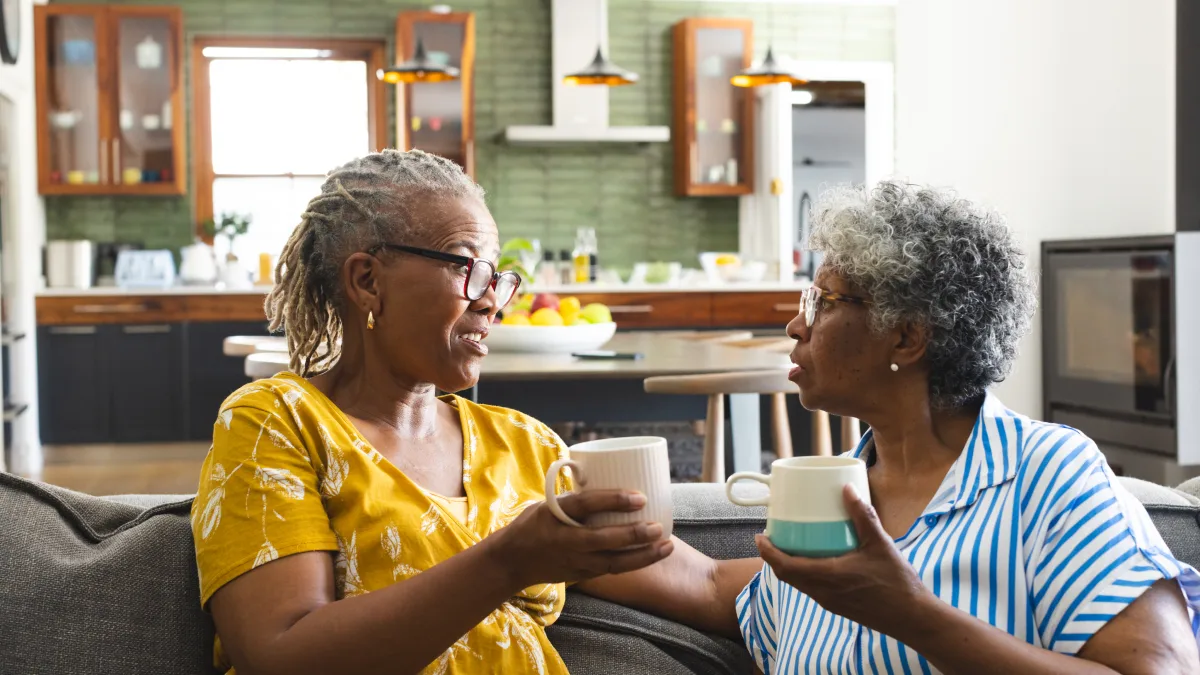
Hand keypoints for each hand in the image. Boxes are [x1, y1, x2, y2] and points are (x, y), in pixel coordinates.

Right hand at [487, 490, 674, 588]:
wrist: (511, 561)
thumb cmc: (533, 524)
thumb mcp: (547, 504)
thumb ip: (575, 497)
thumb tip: (609, 473)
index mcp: (554, 515)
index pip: (585, 505)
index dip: (613, 499)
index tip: (640, 495)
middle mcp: (565, 541)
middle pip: (605, 540)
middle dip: (635, 534)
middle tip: (660, 526)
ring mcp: (574, 561)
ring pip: (614, 562)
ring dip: (643, 556)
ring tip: (667, 545)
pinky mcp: (581, 575)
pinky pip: (612, 570)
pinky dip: (634, 564)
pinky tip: (653, 556)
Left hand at [755, 484, 932, 637]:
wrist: (912, 617)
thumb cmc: (897, 582)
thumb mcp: (880, 543)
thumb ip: (862, 515)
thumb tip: (847, 489)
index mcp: (827, 576)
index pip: (785, 566)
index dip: (767, 552)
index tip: (759, 537)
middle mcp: (823, 592)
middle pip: (787, 575)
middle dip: (774, 557)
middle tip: (771, 537)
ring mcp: (829, 602)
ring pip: (798, 584)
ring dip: (788, 566)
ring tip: (789, 546)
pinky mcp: (838, 606)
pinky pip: (811, 589)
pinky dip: (803, 575)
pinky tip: (814, 562)